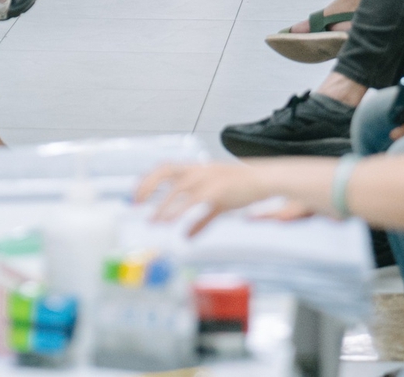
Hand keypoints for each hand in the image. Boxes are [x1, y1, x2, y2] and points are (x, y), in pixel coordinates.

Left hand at [136, 161, 273, 236]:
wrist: (267, 180)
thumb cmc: (243, 188)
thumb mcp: (219, 205)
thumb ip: (201, 220)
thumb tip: (187, 236)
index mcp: (197, 169)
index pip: (165, 167)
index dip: (148, 180)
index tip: (136, 196)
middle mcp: (200, 170)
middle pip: (166, 169)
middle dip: (148, 184)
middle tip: (136, 203)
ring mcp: (209, 178)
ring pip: (179, 187)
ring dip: (163, 205)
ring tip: (153, 221)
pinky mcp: (219, 190)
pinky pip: (195, 200)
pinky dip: (181, 212)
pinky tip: (174, 225)